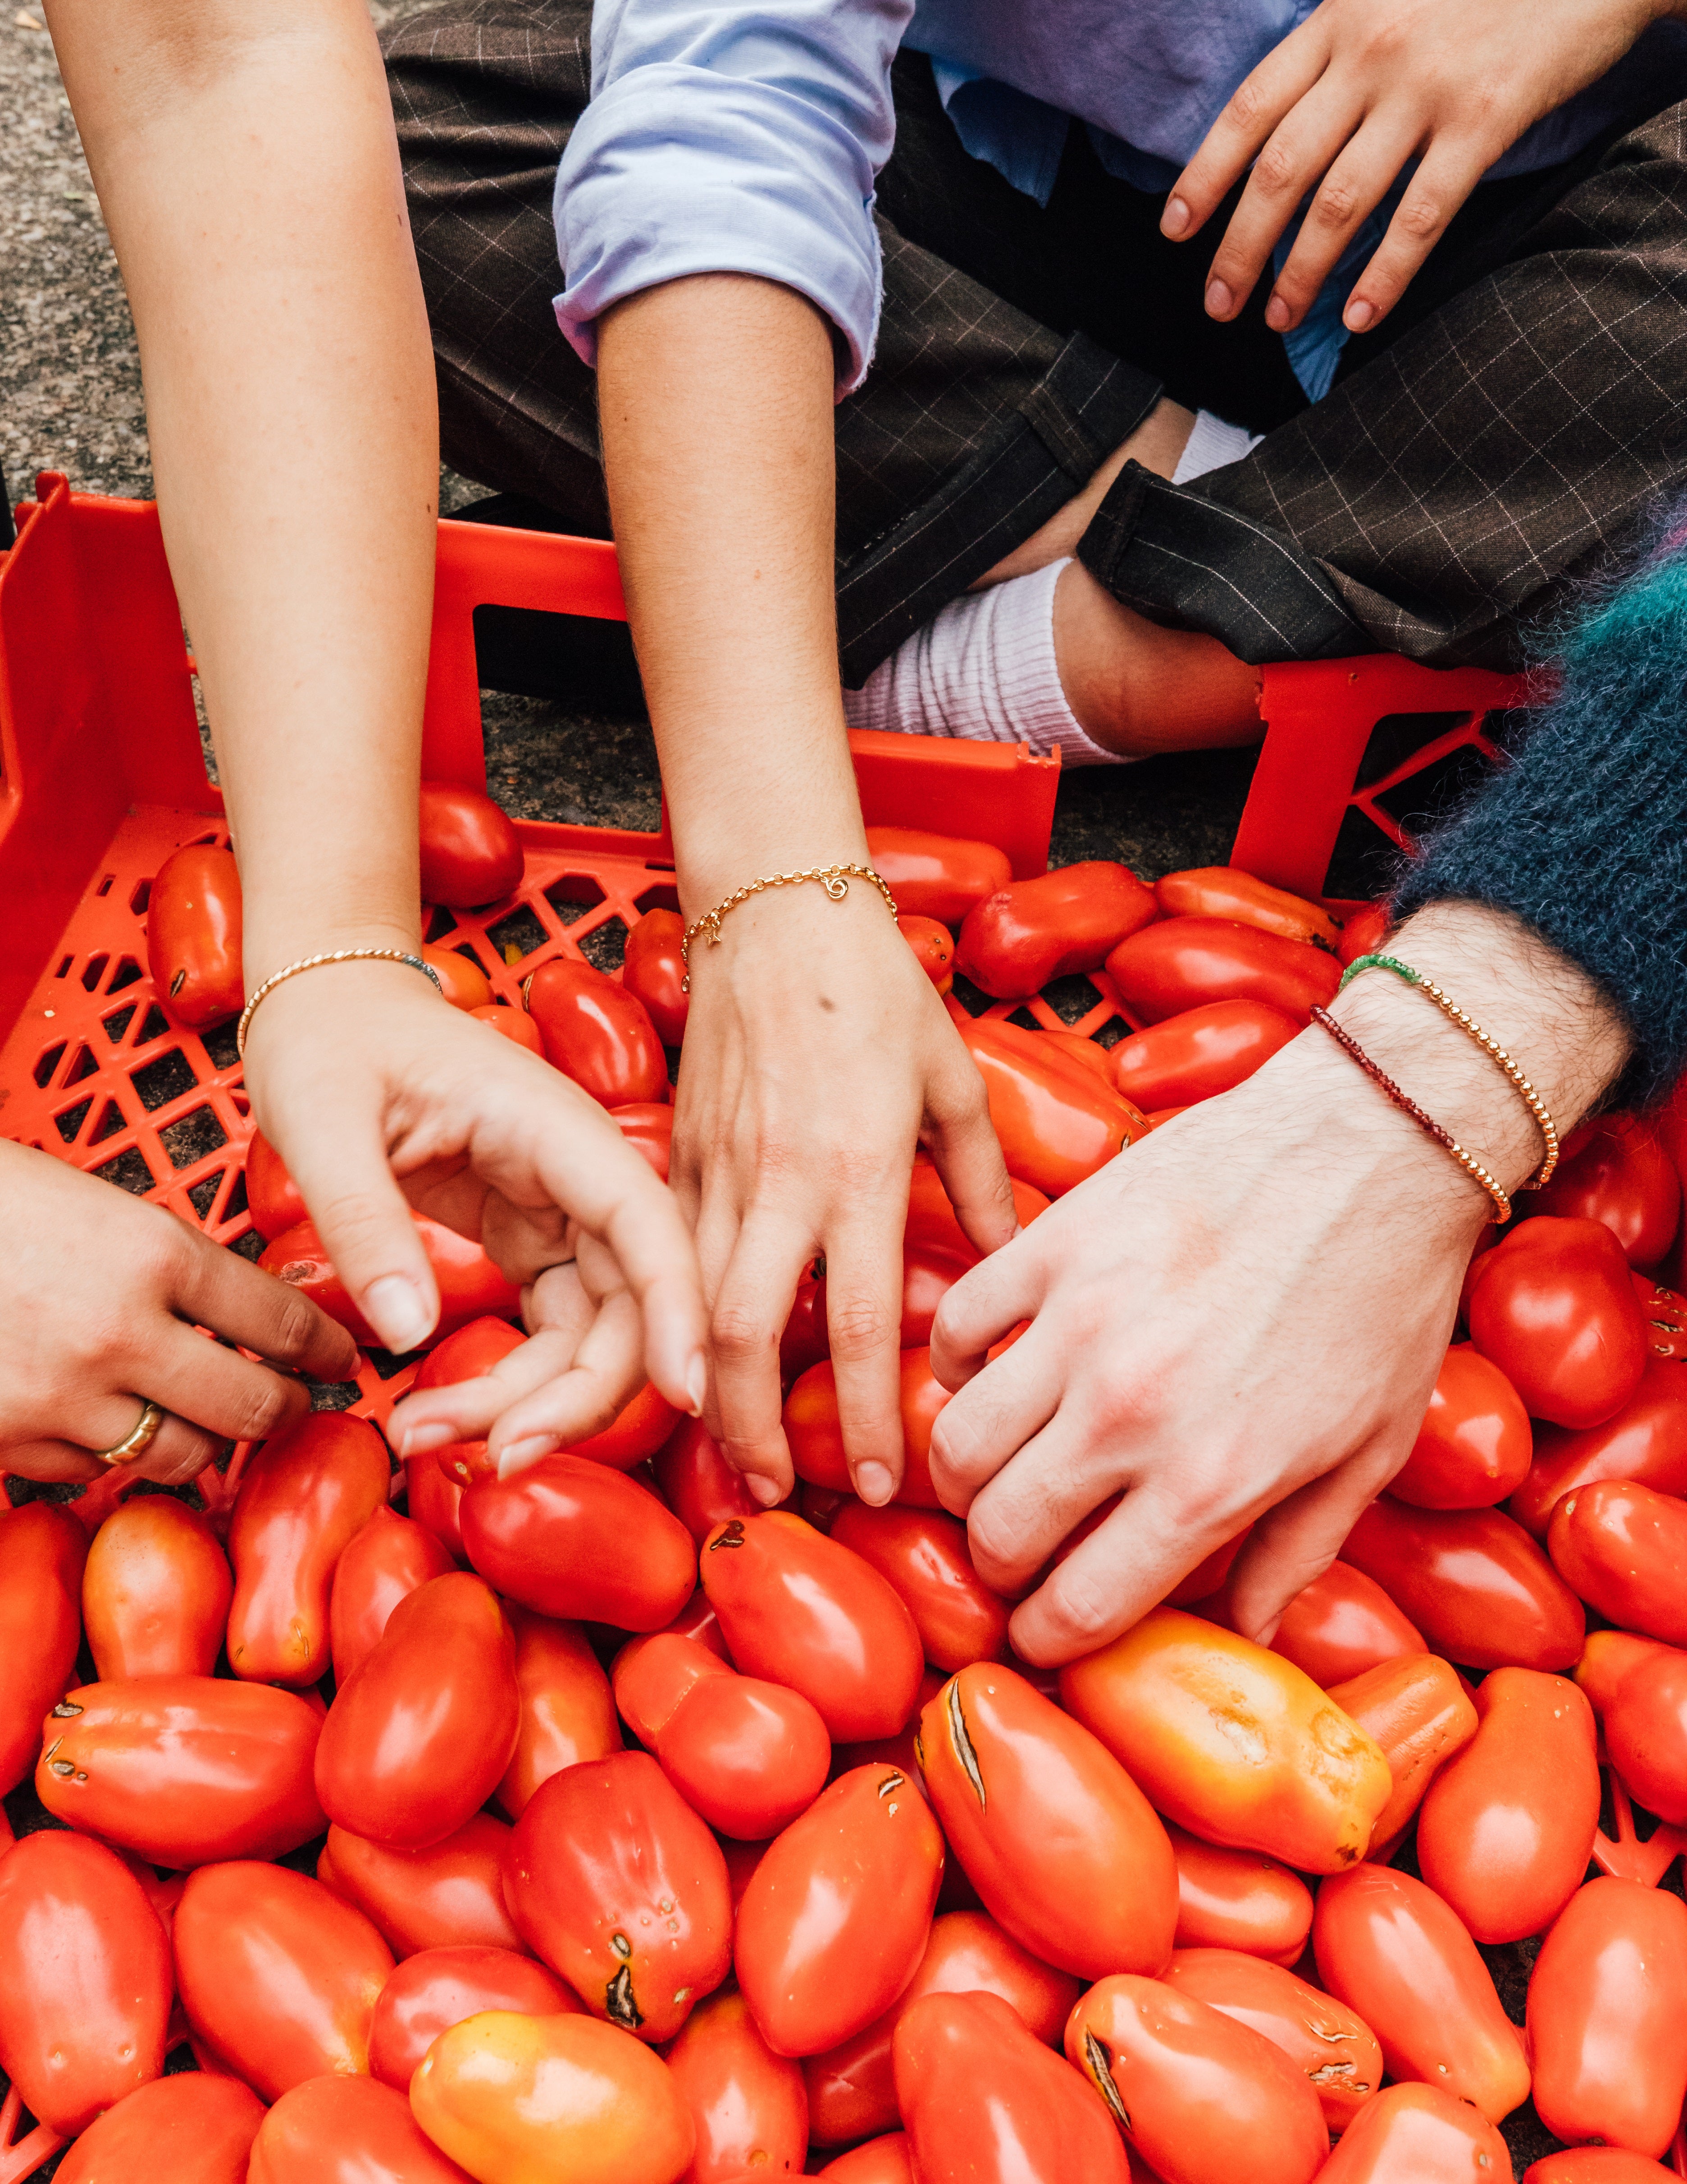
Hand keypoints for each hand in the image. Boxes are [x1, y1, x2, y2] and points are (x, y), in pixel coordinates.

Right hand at [0, 1139, 355, 1483]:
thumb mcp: (92, 1206)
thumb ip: (164, 1263)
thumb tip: (235, 1314)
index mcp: (153, 1254)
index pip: (282, 1319)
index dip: (327, 1347)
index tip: (345, 1358)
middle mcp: (121, 1333)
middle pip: (251, 1405)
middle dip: (287, 1411)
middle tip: (298, 1407)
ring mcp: (64, 1398)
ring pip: (180, 1456)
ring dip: (207, 1446)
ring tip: (215, 1430)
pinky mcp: (12, 1442)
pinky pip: (94, 1473)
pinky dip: (114, 1460)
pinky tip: (113, 1432)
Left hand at [244, 959, 708, 1470]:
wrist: (328, 1004)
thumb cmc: (329, 1040)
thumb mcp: (322, 1121)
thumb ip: (365, 1222)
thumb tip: (407, 1334)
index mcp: (551, 1126)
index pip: (645, 1222)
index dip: (677, 1309)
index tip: (686, 1393)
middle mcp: (577, 1172)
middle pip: (632, 1301)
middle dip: (578, 1394)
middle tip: (493, 1458)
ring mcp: (562, 1209)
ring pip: (593, 1331)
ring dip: (531, 1403)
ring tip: (424, 1438)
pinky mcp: (533, 1238)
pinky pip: (551, 1330)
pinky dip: (508, 1385)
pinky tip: (439, 1414)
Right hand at [677, 883, 1015, 1507]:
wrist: (773, 908)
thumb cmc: (871, 987)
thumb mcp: (952, 1079)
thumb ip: (984, 1179)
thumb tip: (1010, 1263)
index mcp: (860, 1170)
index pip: (864, 1324)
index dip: (867, 1417)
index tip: (876, 1481)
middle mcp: (779, 1182)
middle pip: (745, 1340)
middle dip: (749, 1432)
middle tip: (773, 1493)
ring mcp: (716, 1170)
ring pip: (687, 1307)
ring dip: (703, 1390)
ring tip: (728, 1449)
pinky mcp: (676, 1154)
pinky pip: (669, 1257)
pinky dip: (676, 1319)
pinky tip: (697, 1358)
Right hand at [927, 903, 1629, 1665]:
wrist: (1376, 1143)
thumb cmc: (1385, 1296)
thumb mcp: (1368, 1448)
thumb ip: (1296, 1553)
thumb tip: (1248, 1635)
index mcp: (1211, 1478)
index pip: (1078, 1605)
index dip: (1048, 1638)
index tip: (1047, 1628)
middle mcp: (1130, 1411)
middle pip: (1001, 1533)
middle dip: (1001, 1566)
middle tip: (1018, 1555)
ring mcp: (1082, 1321)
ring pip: (957, 1441)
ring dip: (964, 1479)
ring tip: (994, 1476)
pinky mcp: (1056, 1243)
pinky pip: (956, 1324)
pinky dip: (953, 1363)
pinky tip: (987, 1372)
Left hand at [1166, 0, 1655, 334]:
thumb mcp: (1387, 0)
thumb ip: (1336, 56)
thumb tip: (1282, 134)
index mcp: (1337, 21)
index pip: (1248, 109)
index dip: (1204, 176)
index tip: (1174, 231)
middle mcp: (1371, 54)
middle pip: (1281, 169)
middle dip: (1240, 247)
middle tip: (1219, 304)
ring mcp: (1425, 89)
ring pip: (1340, 201)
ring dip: (1300, 272)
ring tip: (1279, 319)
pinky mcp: (1484, 120)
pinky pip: (1420, 214)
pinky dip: (1384, 274)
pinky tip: (1358, 316)